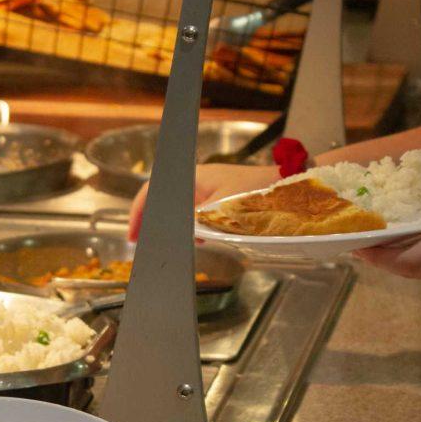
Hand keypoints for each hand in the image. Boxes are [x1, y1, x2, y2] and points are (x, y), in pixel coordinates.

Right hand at [128, 164, 279, 240]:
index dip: (139, 213)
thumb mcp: (220, 210)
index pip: (153, 191)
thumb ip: (194, 221)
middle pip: (162, 198)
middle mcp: (196, 180)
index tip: (134, 234)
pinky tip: (195, 240)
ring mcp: (208, 188)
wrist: (286, 187)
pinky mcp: (219, 198)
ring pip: (178, 206)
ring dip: (170, 224)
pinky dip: (189, 225)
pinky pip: (195, 211)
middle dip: (151, 220)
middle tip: (142, 242)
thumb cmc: (256, 192)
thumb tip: (174, 234)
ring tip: (163, 243)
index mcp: (192, 177)